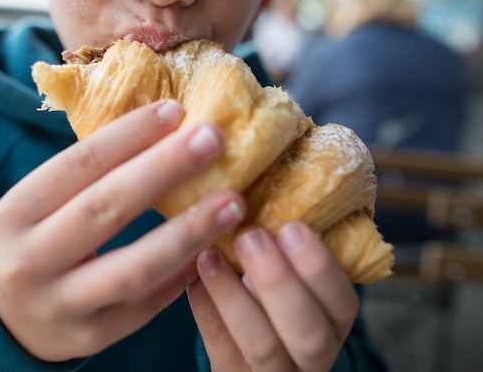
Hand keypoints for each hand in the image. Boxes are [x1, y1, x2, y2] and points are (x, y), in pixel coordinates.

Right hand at [0, 99, 246, 360]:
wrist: (9, 321)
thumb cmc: (36, 245)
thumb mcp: (40, 208)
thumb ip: (88, 176)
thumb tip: (163, 126)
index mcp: (15, 213)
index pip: (79, 164)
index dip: (130, 134)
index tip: (175, 111)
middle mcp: (28, 260)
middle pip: (107, 207)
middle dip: (165, 168)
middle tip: (213, 138)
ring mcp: (60, 304)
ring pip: (135, 266)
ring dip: (189, 230)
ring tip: (233, 202)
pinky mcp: (92, 336)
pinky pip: (148, 303)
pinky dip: (184, 273)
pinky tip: (213, 249)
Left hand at [187, 222, 358, 371]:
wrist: (252, 349)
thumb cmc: (276, 294)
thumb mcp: (294, 276)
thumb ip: (290, 248)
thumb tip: (267, 181)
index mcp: (334, 321)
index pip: (343, 303)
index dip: (319, 268)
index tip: (291, 226)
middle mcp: (313, 355)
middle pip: (308, 333)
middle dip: (279, 281)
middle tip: (250, 234)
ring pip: (262, 345)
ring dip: (234, 295)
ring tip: (209, 253)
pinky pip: (220, 348)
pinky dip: (206, 309)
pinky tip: (192, 275)